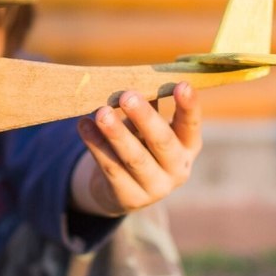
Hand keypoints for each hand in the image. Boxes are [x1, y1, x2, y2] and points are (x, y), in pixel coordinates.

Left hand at [72, 82, 201, 216]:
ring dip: (116, 133)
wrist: (123, 191)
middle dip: (144, 117)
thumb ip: (146, 106)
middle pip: (161, 142)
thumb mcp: (147, 127)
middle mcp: (178, 169)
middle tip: (126, 95)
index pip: (191, 125)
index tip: (182, 85)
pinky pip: (110, 168)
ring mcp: (156, 188)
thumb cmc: (140, 145)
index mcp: (188, 146)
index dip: (189, 106)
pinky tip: (84, 125)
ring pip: (134, 158)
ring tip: (101, 112)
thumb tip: (136, 77)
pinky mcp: (130, 198)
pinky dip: (95, 145)